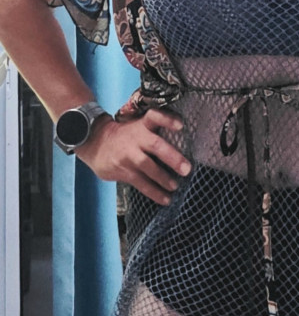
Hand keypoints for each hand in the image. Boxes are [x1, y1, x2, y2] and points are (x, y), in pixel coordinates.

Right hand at [75, 109, 191, 205]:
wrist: (95, 143)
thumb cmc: (125, 137)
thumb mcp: (137, 127)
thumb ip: (155, 132)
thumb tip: (181, 150)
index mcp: (142, 125)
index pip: (155, 117)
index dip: (167, 120)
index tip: (181, 125)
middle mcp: (136, 138)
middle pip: (156, 145)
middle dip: (172, 157)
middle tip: (186, 169)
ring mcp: (128, 155)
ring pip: (148, 166)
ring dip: (163, 178)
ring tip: (175, 186)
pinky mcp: (123, 170)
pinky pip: (141, 183)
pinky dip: (154, 192)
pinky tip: (165, 199)